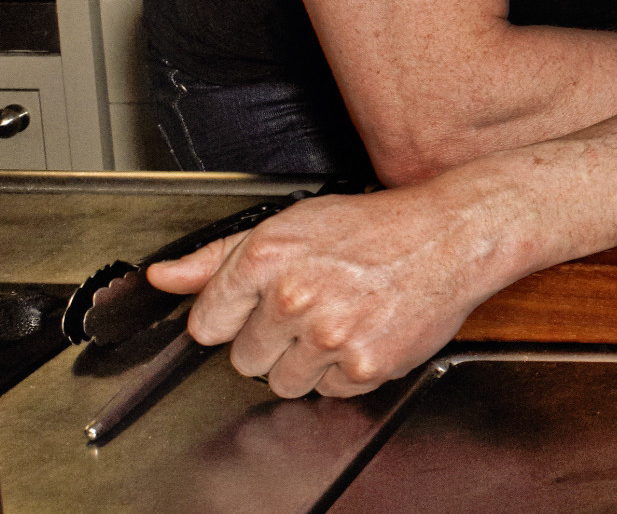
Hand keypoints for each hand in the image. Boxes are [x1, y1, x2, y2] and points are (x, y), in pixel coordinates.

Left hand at [146, 182, 524, 398]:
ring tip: (340, 320)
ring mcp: (328, 336)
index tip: (256, 308)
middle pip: (243, 358)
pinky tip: (364, 332)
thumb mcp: (294, 224)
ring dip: (306, 360)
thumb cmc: (377, 228)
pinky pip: (328, 391)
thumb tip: (163, 277)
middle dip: (272, 339)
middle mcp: (293, 296)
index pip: (207, 323)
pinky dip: (343, 370)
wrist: (452, 237)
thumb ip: (219, 256)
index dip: (233, 317)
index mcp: (267, 256)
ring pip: (283, 381)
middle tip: (312, 306)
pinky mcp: (362, 367)